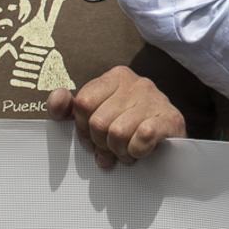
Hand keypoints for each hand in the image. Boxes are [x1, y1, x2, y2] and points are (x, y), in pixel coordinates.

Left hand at [46, 66, 185, 170]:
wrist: (171, 137)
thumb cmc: (130, 125)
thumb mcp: (98, 113)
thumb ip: (71, 107)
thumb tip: (58, 98)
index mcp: (115, 77)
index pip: (82, 103)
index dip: (82, 128)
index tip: (92, 137)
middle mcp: (136, 83)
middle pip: (98, 122)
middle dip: (102, 143)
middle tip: (112, 148)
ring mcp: (155, 99)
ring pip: (118, 133)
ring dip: (120, 151)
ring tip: (127, 151)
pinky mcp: (170, 119)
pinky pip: (141, 138)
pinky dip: (136, 151)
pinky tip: (140, 151)